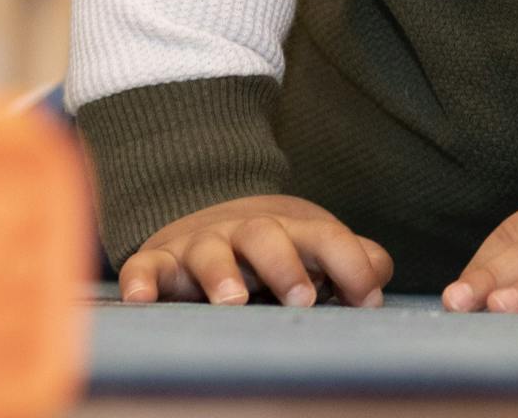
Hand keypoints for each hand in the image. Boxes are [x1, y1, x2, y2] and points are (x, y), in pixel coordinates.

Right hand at [118, 194, 391, 307]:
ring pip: (209, 252)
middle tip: (304, 299)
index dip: (350, 263)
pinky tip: (140, 300)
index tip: (367, 299)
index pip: (325, 237)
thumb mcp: (315, 251)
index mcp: (290, 231)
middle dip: (285, 265)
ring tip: (233, 302)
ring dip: (221, 274)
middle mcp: (244, 234)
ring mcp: (200, 246)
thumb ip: (355, 263)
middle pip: (265, 236)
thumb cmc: (276, 250)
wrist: (208, 217)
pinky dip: (140, 281)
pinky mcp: (158, 263)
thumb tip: (377, 280)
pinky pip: (144, 268)